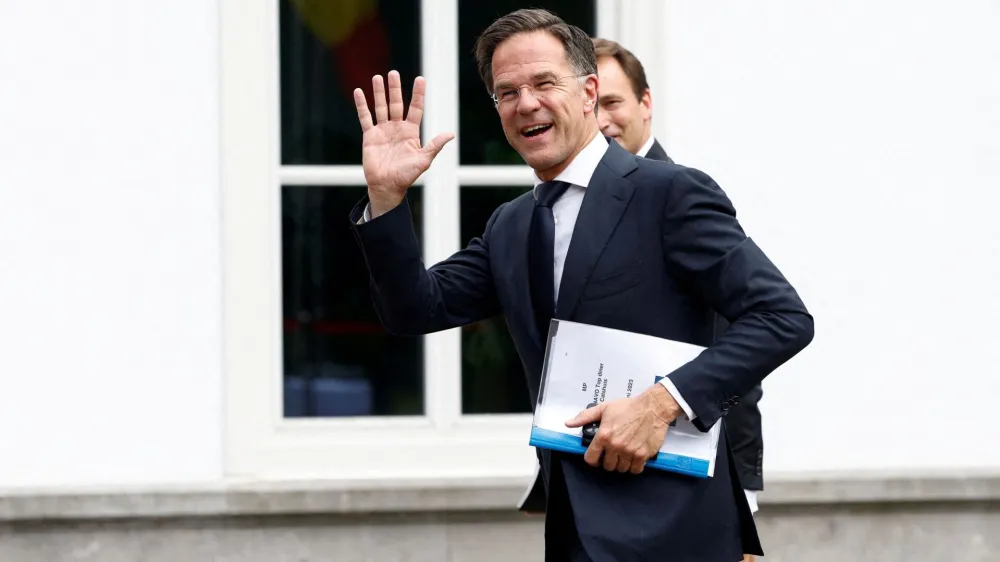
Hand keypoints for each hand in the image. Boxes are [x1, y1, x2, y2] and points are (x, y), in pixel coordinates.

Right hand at [353, 71, 454, 216]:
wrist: (387, 186)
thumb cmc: (406, 175)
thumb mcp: (424, 160)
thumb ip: (435, 145)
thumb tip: (451, 134)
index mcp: (411, 132)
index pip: (416, 108)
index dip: (418, 94)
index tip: (421, 79)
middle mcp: (397, 128)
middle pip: (397, 103)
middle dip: (395, 88)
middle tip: (393, 72)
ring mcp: (383, 130)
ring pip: (381, 107)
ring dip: (379, 92)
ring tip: (378, 77)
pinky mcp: (370, 136)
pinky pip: (365, 117)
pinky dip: (361, 105)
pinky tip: (359, 92)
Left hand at [565, 383, 682, 473]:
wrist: (652, 407)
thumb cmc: (628, 406)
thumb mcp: (604, 408)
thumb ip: (585, 416)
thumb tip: (568, 423)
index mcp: (604, 436)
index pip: (591, 458)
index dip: (592, 459)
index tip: (596, 456)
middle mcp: (615, 446)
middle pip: (607, 466)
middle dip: (608, 461)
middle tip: (612, 453)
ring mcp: (630, 452)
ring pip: (621, 469)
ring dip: (621, 464)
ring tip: (623, 454)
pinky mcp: (643, 455)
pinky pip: (635, 470)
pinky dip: (634, 466)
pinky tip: (634, 458)